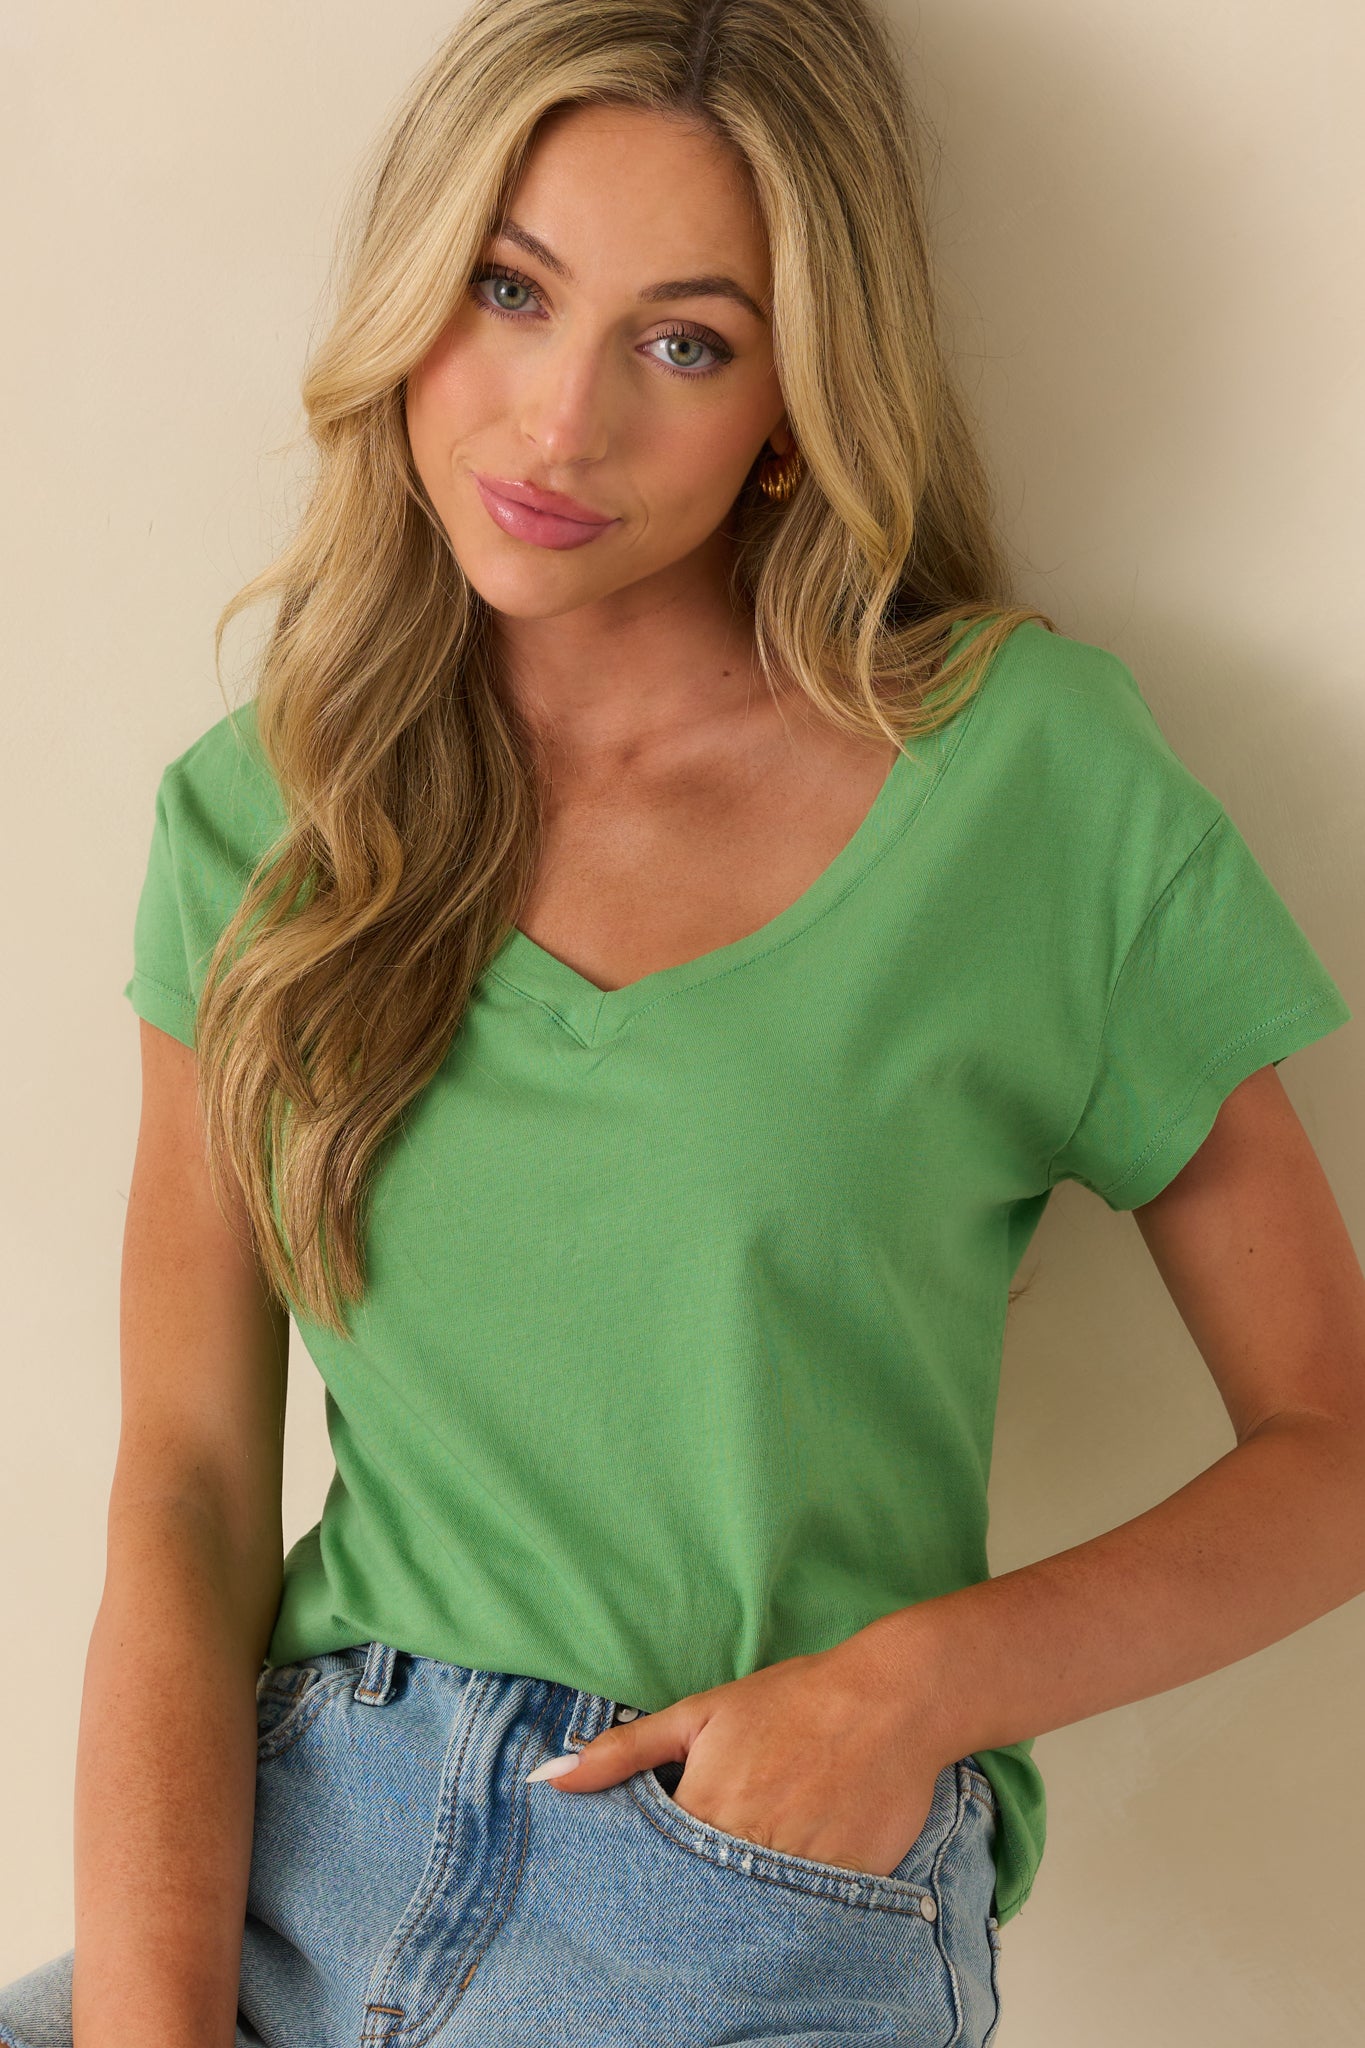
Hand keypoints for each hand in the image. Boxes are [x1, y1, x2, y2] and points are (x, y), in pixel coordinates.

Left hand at [526, 1636, 949, 1879]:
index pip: (652, 1873)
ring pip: (750, 1918)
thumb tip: (551, 1777)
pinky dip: (790, 1917)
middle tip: (684, 1902)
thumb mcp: (700, 1714)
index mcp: (704, 1808)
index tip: (638, 1893)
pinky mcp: (846, 1885)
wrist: (890, 1700)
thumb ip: (623, 1751)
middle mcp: (748, 1846)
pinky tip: (783, 1905)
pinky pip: (805, 1919)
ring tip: (731, 1904)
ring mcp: (800, 1872)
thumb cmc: (790, 1701)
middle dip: (684, 1907)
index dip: (642, 1885)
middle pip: (698, 1901)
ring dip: (736, 1915)